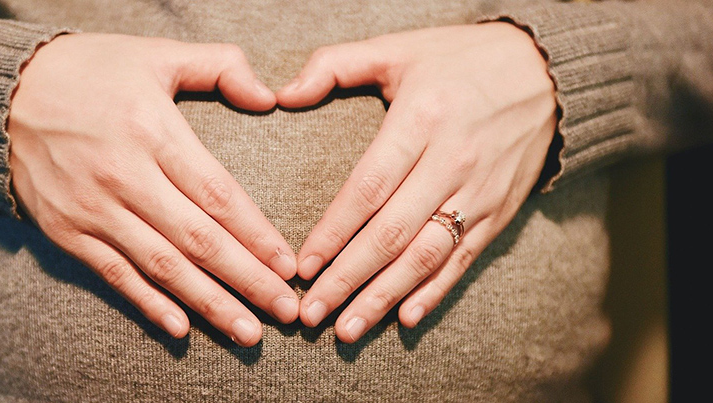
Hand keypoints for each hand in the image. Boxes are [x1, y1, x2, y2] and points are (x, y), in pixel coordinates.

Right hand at [9, 33, 298, 345]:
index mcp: (152, 130)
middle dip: (248, 280)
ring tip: (248, 332)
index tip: (288, 266)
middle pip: (198, 240)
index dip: (257, 235)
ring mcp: (92, 208)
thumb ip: (220, 66)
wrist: (6, 91)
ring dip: (209, 303)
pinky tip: (181, 328)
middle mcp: (123, 175)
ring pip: (162, 266)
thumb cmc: (91, 70)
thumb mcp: (157, 54)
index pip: (217, 194)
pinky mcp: (67, 231)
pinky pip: (114, 275)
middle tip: (286, 312)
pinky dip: (148, 304)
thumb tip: (269, 97)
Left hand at [277, 23, 556, 341]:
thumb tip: (281, 95)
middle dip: (348, 278)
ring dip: (384, 297)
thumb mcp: (397, 48)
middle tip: (311, 313)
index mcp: (421, 119)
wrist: (547, 72)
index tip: (302, 266)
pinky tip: (405, 318)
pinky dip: (435, 292)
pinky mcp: (500, 211)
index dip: (333, 231)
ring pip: (426, 255)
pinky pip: (464, 259)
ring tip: (347, 329)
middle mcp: (452, 161)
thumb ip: (334, 65)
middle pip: (392, 233)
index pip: (369, 187)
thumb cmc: (459, 60)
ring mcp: (480, 191)